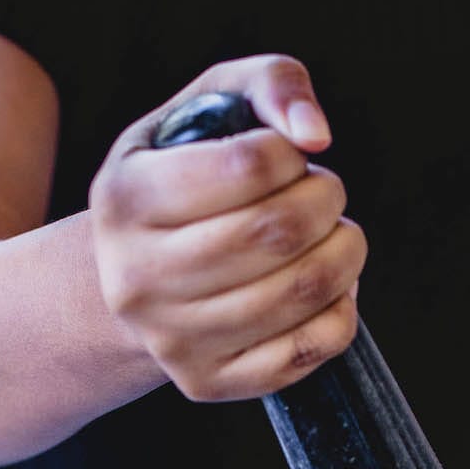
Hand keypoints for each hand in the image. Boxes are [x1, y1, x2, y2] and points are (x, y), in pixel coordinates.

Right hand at [89, 55, 365, 400]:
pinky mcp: (207, 383)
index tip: (287, 159)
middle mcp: (136, 278)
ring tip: (333, 235)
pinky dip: (341, 310)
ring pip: (300, 291)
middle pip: (277, 232)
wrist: (129, 281)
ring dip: (344, 252)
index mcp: (125, 200)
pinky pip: (310, 348)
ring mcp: (171, 340)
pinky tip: (324, 288)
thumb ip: (269, 85)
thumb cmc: (180, 182)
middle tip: (324, 194)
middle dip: (326, 201)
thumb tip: (314, 133)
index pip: (246, 167)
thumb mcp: (206, 109)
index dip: (290, 155)